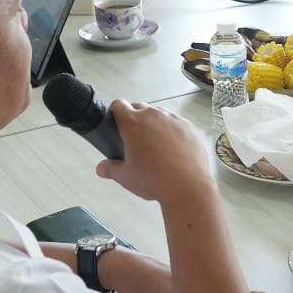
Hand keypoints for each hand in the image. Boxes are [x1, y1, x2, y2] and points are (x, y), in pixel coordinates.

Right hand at [95, 101, 214, 204]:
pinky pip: (178, 123)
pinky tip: (173, 150)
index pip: (119, 105)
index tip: (116, 120)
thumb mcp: (125, 176)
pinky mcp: (190, 127)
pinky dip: (174, 132)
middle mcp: (154, 116)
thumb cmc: (156, 179)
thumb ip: (110, 169)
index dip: (115, 112)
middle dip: (134, 118)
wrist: (187, 187)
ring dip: (155, 124)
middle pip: (139, 107)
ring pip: (160, 114)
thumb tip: (102, 168)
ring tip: (155, 146)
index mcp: (133, 123)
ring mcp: (174, 119)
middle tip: (134, 138)